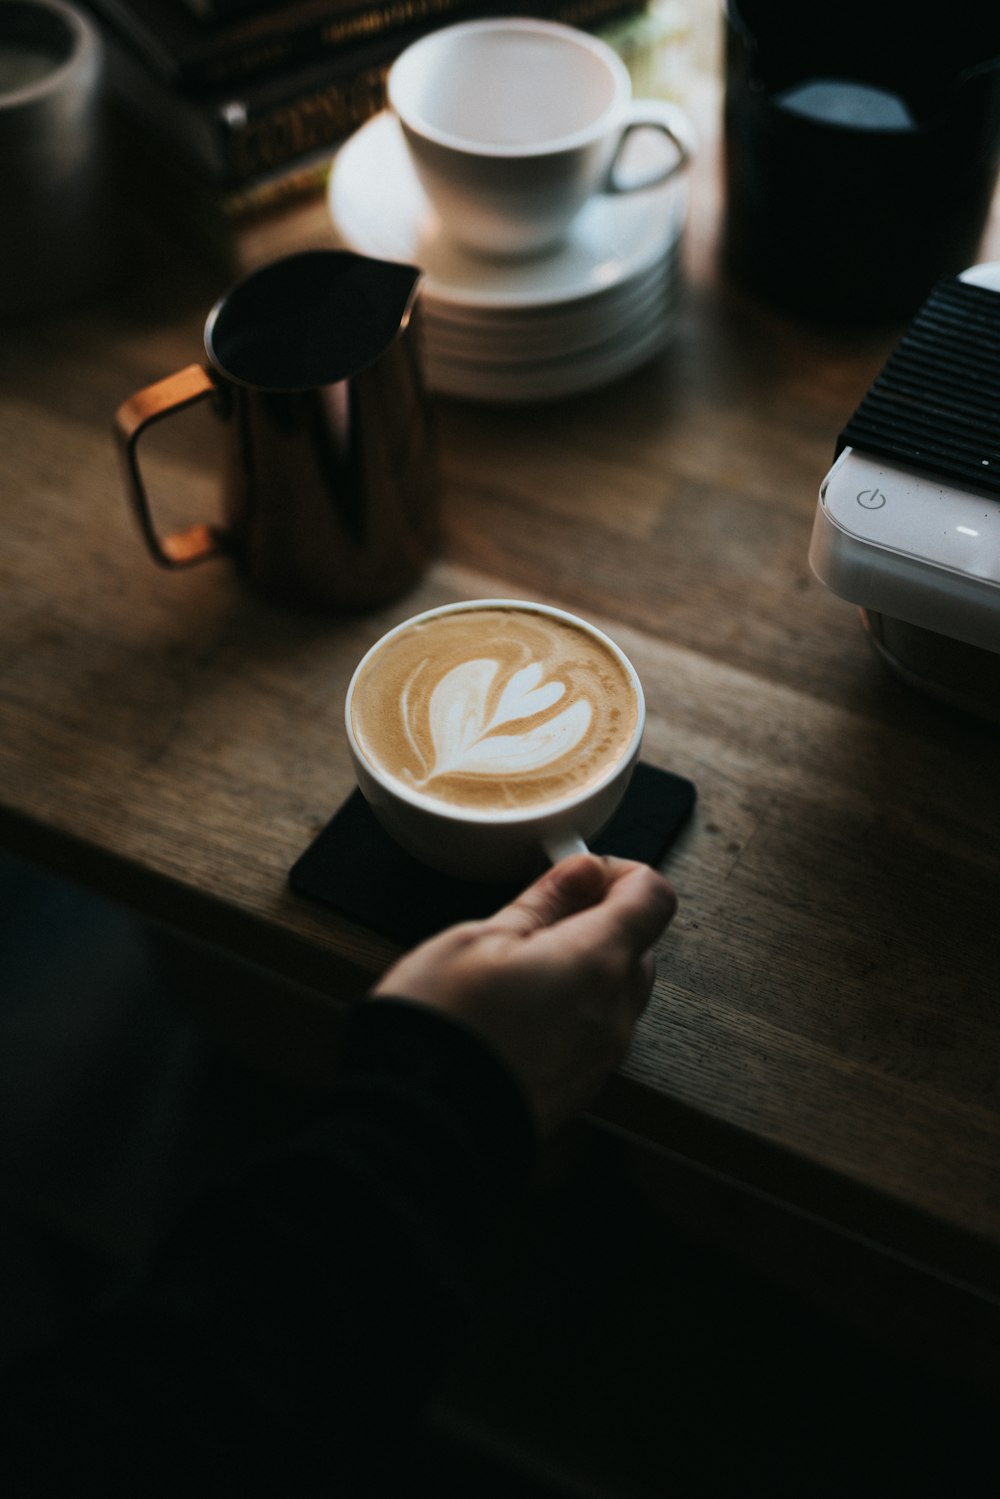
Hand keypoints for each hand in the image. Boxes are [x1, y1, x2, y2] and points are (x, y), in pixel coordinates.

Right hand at [371, 854, 676, 1135]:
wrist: (420, 1127)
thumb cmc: (443, 1025)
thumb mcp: (478, 939)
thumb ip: (542, 903)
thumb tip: (581, 871)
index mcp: (597, 961)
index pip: (653, 897)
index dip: (620, 874)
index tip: (577, 874)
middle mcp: (615, 1012)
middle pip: (639, 946)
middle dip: (598, 923)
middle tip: (535, 922)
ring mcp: (602, 1057)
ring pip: (617, 992)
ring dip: (584, 970)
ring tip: (517, 972)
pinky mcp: (581, 1089)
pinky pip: (595, 1033)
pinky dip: (571, 1012)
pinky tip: (517, 1014)